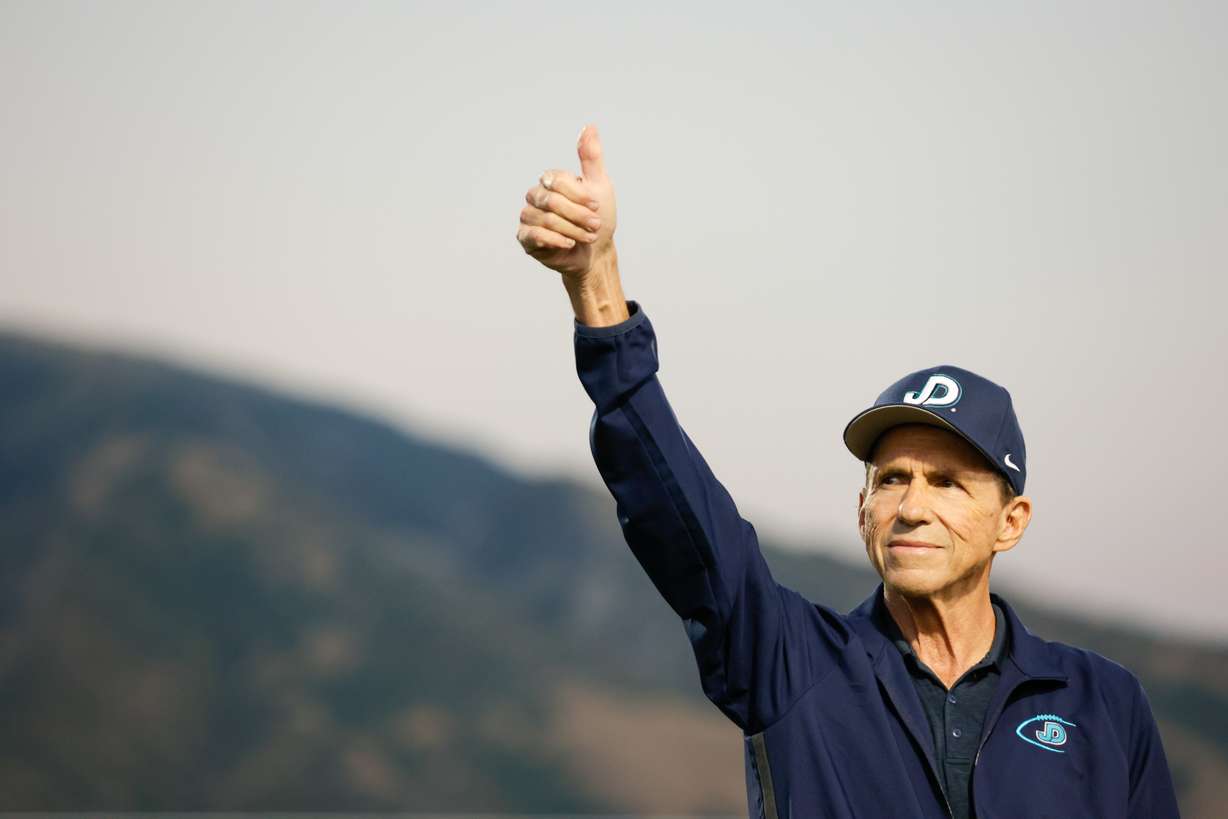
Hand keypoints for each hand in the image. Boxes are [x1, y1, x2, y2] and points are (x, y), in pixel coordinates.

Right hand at [516, 124, 617, 282]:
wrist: (595, 252)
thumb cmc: (598, 217)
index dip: (578, 194)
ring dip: (571, 230)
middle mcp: (535, 196)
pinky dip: (555, 240)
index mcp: (550, 181)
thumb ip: (591, 157)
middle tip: (595, 225)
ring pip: (545, 220)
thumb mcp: (599, 185)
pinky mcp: (526, 238)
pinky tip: (569, 244)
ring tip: (588, 237)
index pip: (557, 180)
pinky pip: (535, 235)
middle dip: (577, 215)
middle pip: (551, 201)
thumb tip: (589, 126)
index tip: (596, 205)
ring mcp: (528, 217)